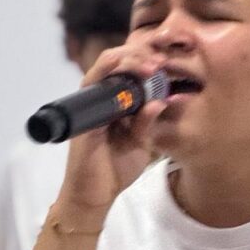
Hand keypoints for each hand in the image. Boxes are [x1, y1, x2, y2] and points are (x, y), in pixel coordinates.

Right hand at [57, 45, 167, 209]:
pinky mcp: (84, 117)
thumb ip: (148, 121)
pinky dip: (116, 84)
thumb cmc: (115, 168)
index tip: (165, 63)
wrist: (95, 194)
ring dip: (129, 63)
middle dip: (138, 55)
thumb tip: (161, 100)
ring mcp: (89, 105)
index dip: (144, 60)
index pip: (125, 68)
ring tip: (151, 67)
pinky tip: (138, 89)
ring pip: (103, 69)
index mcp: (114, 101)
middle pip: (113, 61)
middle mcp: (99, 98)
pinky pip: (96, 91)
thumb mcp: (140, 142)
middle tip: (159, 61)